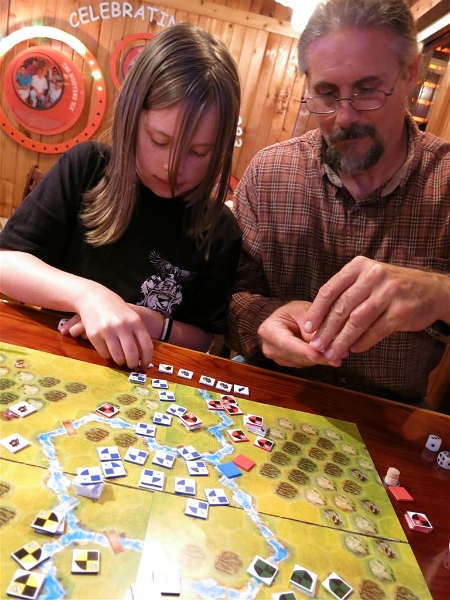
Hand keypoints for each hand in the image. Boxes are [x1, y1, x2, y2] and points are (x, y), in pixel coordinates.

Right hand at [60, 291, 153, 369]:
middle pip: (132, 355)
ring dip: (120, 361)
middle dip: (132, 364)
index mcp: (135, 322)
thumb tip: (143, 356)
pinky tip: (108, 349)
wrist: (93, 298)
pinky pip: (104, 354)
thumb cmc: (115, 309)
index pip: (147, 346)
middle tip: (131, 365)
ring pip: (117, 357)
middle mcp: (122, 326)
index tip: (145, 365)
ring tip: (120, 358)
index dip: (147, 359)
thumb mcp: (131, 316)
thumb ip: (138, 332)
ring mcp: (107, 330)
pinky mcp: (94, 335)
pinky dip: (107, 355)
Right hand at [258, 301, 343, 367]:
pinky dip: (319, 359)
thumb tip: (320, 343)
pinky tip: (332, 354)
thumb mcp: (301, 309)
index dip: (303, 350)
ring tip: (340, 354)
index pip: (287, 343)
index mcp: (268, 330)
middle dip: (319, 356)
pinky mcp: (288, 363)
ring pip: (303, 362)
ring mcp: (278, 358)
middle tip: (340, 355)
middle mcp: (270, 347)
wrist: (285, 319)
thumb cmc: (293, 311)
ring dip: (322, 359)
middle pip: (296, 356)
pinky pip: (305, 363)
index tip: (317, 355)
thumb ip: (309, 324)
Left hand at [303, 256, 449, 358]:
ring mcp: (389, 293)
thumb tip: (320, 320)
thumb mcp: (368, 278)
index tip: (308, 328)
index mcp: (359, 266)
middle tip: (316, 345)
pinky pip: (375, 331)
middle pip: (342, 307)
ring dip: (341, 340)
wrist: (431, 289)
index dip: (317, 311)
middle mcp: (373, 276)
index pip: (330, 289)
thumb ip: (346, 292)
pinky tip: (353, 349)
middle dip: (326, 330)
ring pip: (356, 321)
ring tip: (331, 353)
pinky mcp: (401, 311)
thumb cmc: (392, 287)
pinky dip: (362, 342)